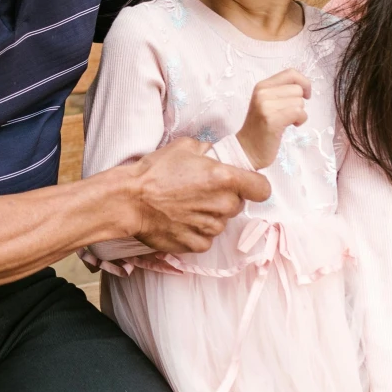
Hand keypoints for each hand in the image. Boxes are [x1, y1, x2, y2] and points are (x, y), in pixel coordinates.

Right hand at [123, 138, 268, 253]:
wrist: (129, 200)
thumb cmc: (154, 172)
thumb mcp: (184, 147)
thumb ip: (208, 151)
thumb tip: (214, 155)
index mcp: (225, 178)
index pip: (262, 189)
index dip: (254, 187)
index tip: (245, 186)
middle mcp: (222, 205)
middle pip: (237, 205)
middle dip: (224, 199)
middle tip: (200, 192)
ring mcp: (210, 228)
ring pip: (221, 222)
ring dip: (209, 216)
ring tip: (185, 206)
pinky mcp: (196, 244)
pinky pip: (206, 238)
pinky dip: (196, 232)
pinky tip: (179, 221)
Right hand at [236, 69, 311, 168]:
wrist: (247, 149)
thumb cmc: (261, 127)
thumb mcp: (267, 102)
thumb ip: (281, 91)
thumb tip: (304, 87)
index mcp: (262, 86)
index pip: (291, 73)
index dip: (304, 82)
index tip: (305, 95)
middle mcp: (262, 93)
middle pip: (297, 89)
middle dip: (299, 103)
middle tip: (288, 114)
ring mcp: (266, 106)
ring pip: (299, 102)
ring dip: (299, 113)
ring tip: (287, 121)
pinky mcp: (272, 120)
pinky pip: (298, 112)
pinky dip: (300, 120)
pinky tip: (292, 125)